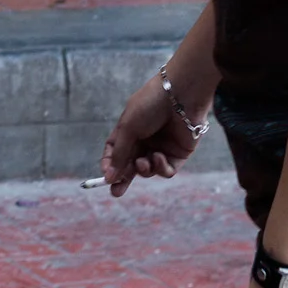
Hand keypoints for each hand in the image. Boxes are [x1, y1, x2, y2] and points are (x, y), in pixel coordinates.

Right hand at [99, 68, 203, 195]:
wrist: (181, 95)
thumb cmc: (149, 105)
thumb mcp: (128, 128)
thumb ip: (119, 153)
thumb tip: (109, 177)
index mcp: (129, 131)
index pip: (115, 152)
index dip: (110, 165)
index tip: (106, 177)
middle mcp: (144, 140)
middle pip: (131, 165)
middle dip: (124, 179)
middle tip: (116, 192)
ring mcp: (161, 147)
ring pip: (149, 170)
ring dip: (144, 169)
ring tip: (144, 162)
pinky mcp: (178, 154)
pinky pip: (167, 170)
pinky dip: (161, 168)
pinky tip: (159, 157)